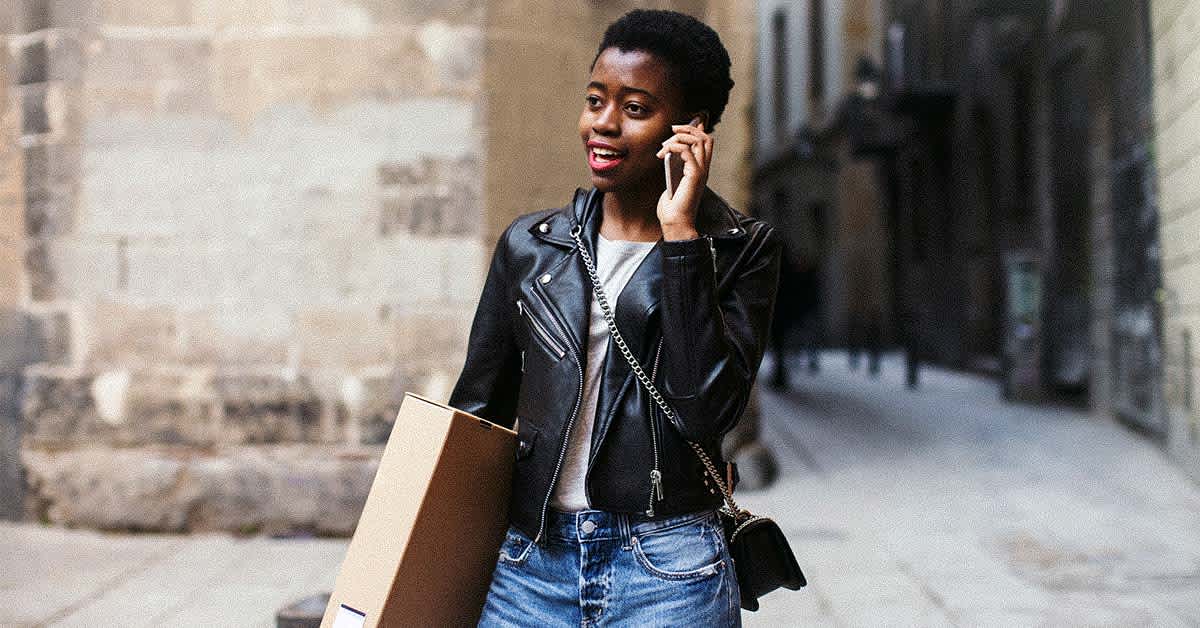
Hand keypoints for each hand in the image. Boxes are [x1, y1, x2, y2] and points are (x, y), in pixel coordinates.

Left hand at [655, 122, 711, 240]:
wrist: (675, 222)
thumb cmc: (672, 206)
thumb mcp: (672, 180)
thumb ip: (674, 167)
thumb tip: (668, 153)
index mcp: (700, 169)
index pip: (706, 142)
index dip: (696, 129)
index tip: (678, 127)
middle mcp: (704, 169)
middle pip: (705, 138)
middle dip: (689, 128)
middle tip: (673, 129)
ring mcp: (701, 172)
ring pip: (700, 141)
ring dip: (680, 137)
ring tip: (665, 145)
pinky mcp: (695, 175)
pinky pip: (688, 152)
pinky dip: (675, 147)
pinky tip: (664, 153)